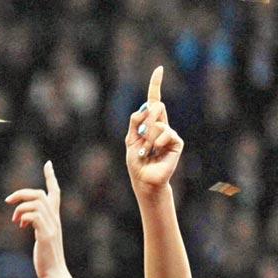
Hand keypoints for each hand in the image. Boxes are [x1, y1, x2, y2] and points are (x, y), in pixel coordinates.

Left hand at [7, 161, 64, 277]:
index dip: (51, 177)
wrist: (54, 273)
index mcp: (54, 218)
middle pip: (40, 194)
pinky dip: (23, 216)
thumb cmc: (46, 257)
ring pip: (36, 202)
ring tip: (15, 220)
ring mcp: (51, 226)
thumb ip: (34, 224)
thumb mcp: (40, 235)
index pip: (55, 192)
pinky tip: (20, 225)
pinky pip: (34, 216)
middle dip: (22, 193)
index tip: (48, 164)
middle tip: (8, 200)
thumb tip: (21, 218)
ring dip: (20, 207)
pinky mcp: (45, 234)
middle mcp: (55, 219)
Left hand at [125, 67, 183, 193]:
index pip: (153, 100)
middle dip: (145, 122)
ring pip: (157, 123)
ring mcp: (170, 132)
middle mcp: (161, 124)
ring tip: (146, 151)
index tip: (159, 69)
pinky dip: (156, 142)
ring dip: (147, 139)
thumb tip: (144, 108)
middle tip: (141, 139)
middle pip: (155, 107)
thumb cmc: (136, 161)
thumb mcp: (130, 139)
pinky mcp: (177, 142)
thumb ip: (135, 122)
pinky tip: (155, 151)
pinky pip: (166, 133)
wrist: (144, 178)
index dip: (156, 85)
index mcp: (149, 122)